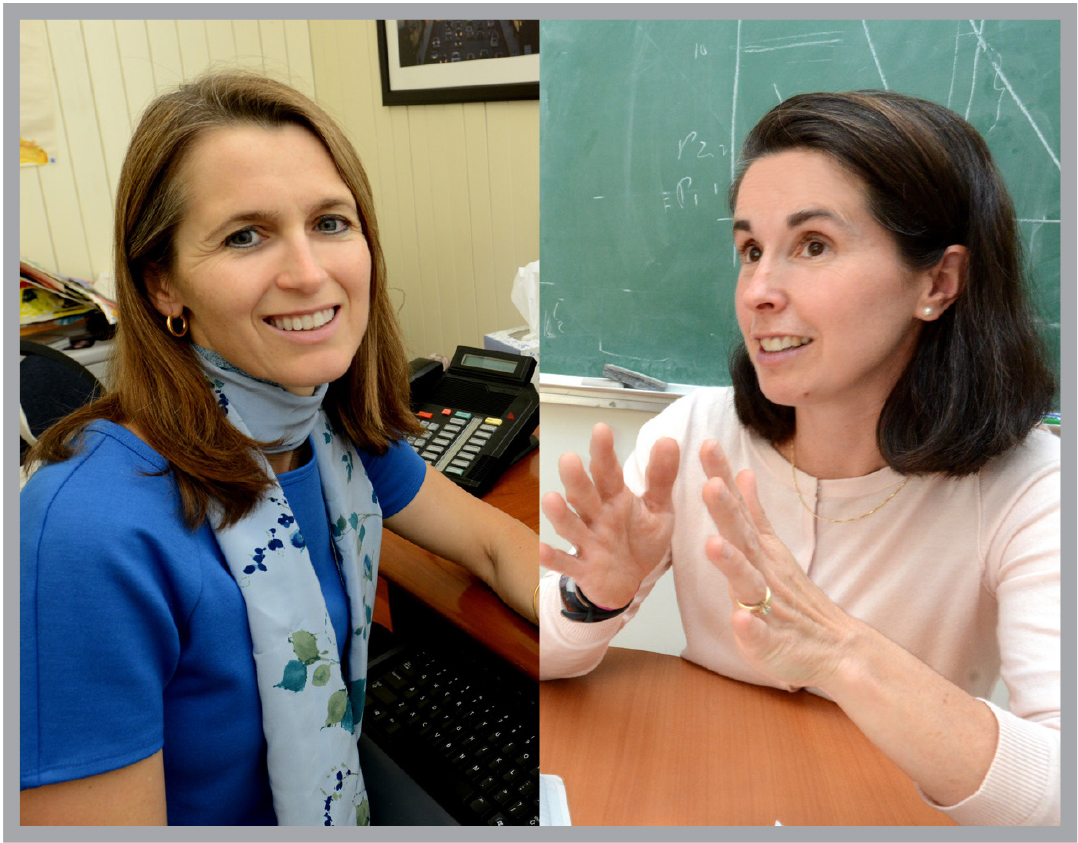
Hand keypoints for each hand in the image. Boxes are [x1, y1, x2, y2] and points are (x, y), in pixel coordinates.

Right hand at [540, 424, 679, 609]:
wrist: (630, 585)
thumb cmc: (640, 541)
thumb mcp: (658, 509)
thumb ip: (661, 477)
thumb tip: (669, 440)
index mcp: (615, 499)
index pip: (608, 472)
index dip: (604, 452)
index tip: (601, 430)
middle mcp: (597, 517)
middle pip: (584, 495)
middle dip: (576, 479)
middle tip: (569, 459)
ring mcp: (588, 543)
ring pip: (571, 526)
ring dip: (561, 515)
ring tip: (551, 499)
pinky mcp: (583, 569)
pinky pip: (567, 563)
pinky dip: (554, 559)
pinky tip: (542, 551)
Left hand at [699, 439, 858, 689]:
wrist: (835, 648)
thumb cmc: (795, 600)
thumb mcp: (771, 548)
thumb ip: (753, 511)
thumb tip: (742, 472)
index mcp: (759, 550)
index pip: (738, 506)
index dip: (721, 476)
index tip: (706, 444)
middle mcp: (764, 571)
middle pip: (742, 536)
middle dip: (725, 509)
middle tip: (710, 483)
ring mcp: (768, 606)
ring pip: (748, 582)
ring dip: (732, 563)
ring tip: (714, 545)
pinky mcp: (769, 642)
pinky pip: (759, 634)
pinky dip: (750, 627)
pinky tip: (740, 620)